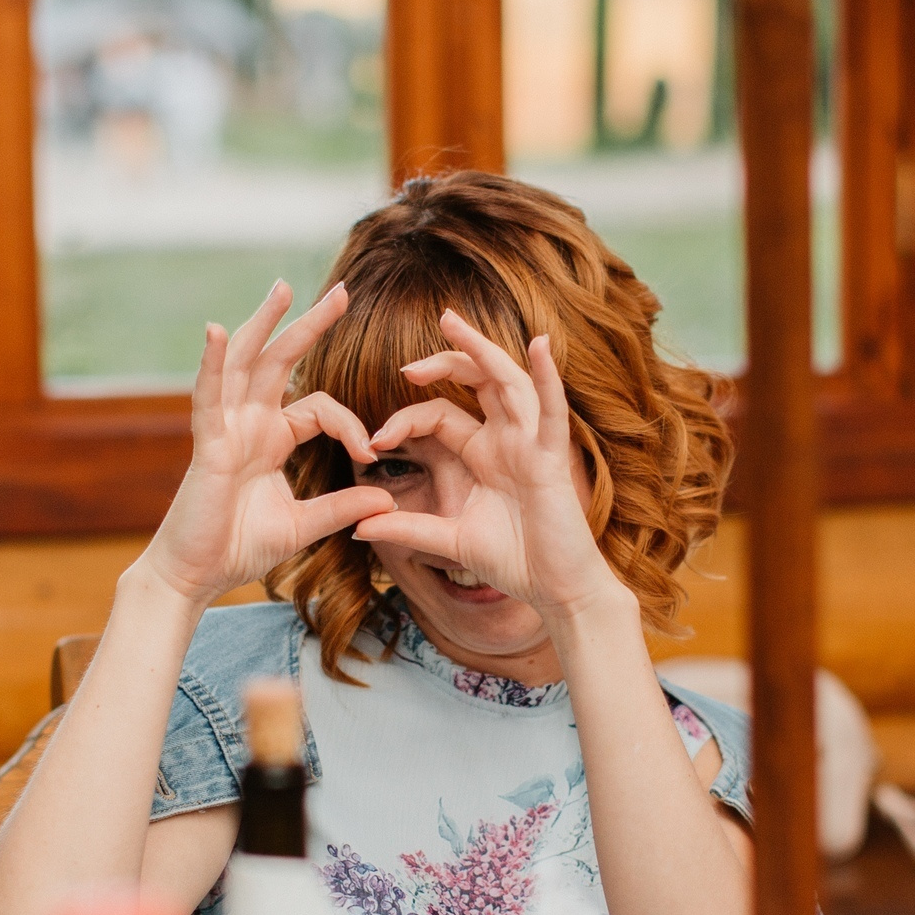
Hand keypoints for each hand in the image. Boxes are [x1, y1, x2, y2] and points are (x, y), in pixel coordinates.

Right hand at [134, 282, 394, 607]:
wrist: (196, 577)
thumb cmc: (239, 548)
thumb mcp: (304, 525)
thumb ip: (342, 508)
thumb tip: (388, 500)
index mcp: (271, 439)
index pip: (319, 407)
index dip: (349, 423)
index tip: (371, 452)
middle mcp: (248, 424)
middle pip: (281, 362)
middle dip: (310, 325)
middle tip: (341, 291)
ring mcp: (225, 429)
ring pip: (245, 364)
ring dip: (263, 324)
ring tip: (284, 288)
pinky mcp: (206, 445)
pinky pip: (207, 397)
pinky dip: (211, 363)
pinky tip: (216, 331)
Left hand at [351, 310, 625, 621]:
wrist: (555, 591)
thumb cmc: (514, 562)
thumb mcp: (448, 539)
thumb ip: (406, 528)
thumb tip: (358, 527)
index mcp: (485, 453)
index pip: (440, 414)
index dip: (405, 418)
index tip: (373, 440)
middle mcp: (509, 440)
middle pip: (477, 381)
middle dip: (445, 360)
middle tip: (408, 358)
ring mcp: (532, 445)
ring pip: (508, 382)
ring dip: (482, 350)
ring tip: (452, 322)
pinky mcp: (553, 460)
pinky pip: (552, 412)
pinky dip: (548, 378)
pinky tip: (541, 345)